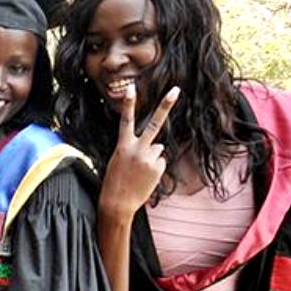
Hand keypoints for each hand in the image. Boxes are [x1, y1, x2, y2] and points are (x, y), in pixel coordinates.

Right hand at [99, 86, 178, 216]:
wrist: (117, 203)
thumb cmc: (115, 181)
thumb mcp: (119, 160)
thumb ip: (135, 148)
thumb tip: (159, 145)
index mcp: (123, 145)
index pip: (126, 120)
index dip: (129, 103)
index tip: (131, 88)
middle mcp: (137, 149)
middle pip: (154, 123)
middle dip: (165, 106)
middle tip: (175, 90)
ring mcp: (150, 158)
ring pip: (158, 149)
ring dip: (151, 158)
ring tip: (139, 172)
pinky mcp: (158, 168)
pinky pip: (161, 161)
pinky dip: (155, 168)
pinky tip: (145, 177)